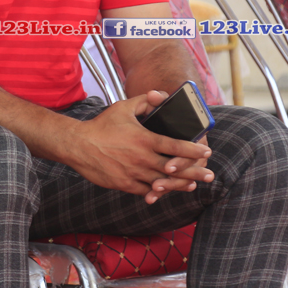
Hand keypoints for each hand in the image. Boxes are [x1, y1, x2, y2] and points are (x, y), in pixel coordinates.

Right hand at [68, 91, 213, 203]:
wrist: (78, 145)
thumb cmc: (101, 125)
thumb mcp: (123, 107)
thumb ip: (144, 101)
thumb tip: (161, 95)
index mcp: (145, 139)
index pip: (176, 146)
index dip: (193, 150)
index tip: (206, 152)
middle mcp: (142, 158)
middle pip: (175, 169)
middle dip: (195, 172)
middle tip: (210, 175)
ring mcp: (134, 173)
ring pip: (163, 183)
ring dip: (180, 185)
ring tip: (193, 185)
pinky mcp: (125, 184)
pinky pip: (146, 191)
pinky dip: (158, 192)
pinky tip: (167, 191)